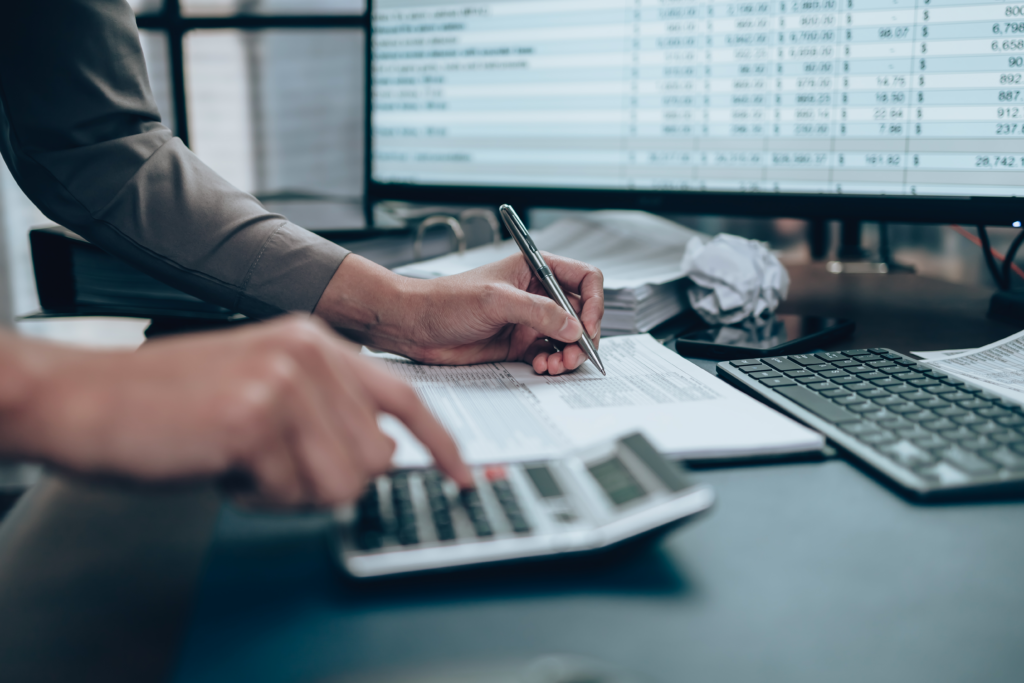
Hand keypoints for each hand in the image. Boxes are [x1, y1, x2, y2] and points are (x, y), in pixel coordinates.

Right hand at [0, 317, 470, 506]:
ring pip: (341, 480)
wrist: (87, 398)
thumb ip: (327, 411)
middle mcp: (309, 352)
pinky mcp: (255, 416)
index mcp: (316, 341)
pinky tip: (223, 465)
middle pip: (374, 456)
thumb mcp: (265, 387)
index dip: (440, 443)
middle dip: (327, 480)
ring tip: (246, 462)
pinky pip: (290, 492)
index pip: (405, 398)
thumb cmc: (172, 401)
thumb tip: (382, 454)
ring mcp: (283, 380)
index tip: (465, 475)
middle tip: (274, 466)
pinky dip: (256, 496)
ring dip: (291, 490)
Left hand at [315, 253, 603, 374]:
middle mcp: (535, 294)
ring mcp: (528, 321)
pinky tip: (541, 368)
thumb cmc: (444, 300)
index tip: (587, 325)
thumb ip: (538, 312)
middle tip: (574, 354)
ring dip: (569, 354)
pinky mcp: (518, 345)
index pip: (584, 278)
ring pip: (568, 339)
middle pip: (581, 314)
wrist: (413, 326)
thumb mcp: (495, 300)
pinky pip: (549, 355)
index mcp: (534, 269)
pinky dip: (552, 364)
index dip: (594, 301)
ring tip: (556, 365)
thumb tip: (573, 327)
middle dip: (583, 336)